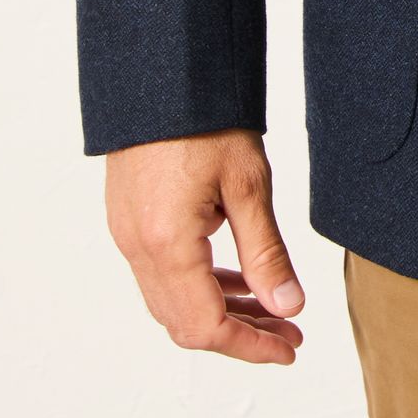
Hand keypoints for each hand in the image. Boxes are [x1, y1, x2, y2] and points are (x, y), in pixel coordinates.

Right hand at [105, 128, 305, 366]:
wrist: (162, 70)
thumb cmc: (205, 116)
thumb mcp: (249, 183)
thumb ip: (266, 252)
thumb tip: (289, 305)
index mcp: (166, 243)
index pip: (206, 326)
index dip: (251, 345)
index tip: (290, 347)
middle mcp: (137, 248)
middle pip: (186, 323)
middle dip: (241, 332)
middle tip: (289, 330)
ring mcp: (127, 235)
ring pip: (172, 302)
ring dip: (222, 311)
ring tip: (272, 307)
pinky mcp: (129, 220)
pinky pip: (162, 274)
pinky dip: (201, 285)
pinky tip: (236, 276)